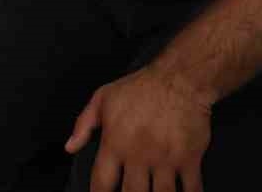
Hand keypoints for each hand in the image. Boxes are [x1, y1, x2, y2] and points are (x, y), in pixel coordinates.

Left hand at [65, 66, 212, 191]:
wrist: (179, 79)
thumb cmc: (141, 88)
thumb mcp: (102, 98)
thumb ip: (83, 125)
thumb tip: (70, 147)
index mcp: (115, 144)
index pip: (101, 183)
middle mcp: (138, 156)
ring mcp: (164, 160)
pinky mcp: (188, 159)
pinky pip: (191, 188)